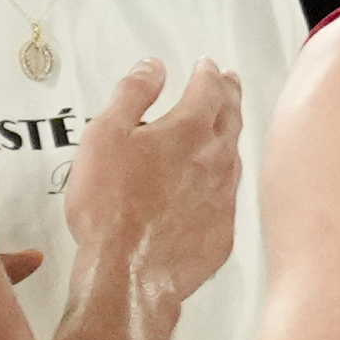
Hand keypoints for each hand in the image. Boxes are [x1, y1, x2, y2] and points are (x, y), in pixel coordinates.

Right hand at [64, 60, 241, 315]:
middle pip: (231, 117)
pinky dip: (223, 181)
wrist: (129, 273)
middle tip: (229, 83)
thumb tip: (153, 67)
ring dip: (229, 135)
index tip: (207, 65)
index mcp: (188, 130)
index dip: (208, 72)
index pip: (208, 88)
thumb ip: (132, 94)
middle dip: (229, 95)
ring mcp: (223, 197)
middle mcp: (215, 159)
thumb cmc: (110, 208)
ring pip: (234, 156)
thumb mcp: (105, 135)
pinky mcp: (222, 231)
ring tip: (223, 127)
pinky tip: (213, 185)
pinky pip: (228, 196)